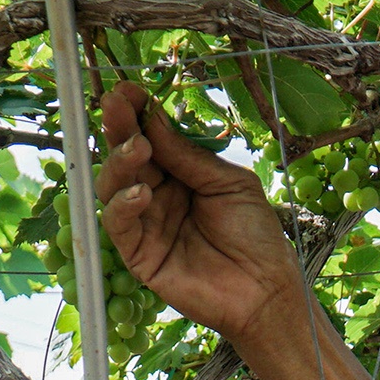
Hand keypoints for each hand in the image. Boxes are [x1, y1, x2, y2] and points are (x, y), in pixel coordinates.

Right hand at [95, 82, 307, 342]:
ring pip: (113, 186)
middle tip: (117, 105)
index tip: (127, 91)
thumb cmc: (255, 234)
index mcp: (181, 173)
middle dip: (120, 128)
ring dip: (120, 162)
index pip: (149, 137)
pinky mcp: (138, 255)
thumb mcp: (228, 183)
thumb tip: (151, 118)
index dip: (136, 114)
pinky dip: (123, 205)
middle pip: (126, 156)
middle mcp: (158, 194)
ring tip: (138, 148)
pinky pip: (118, 224)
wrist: (265, 289)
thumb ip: (188, 156)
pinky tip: (141, 193)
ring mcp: (146, 224)